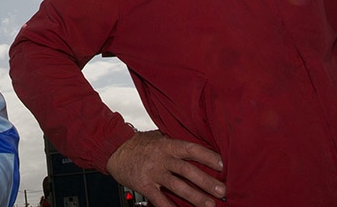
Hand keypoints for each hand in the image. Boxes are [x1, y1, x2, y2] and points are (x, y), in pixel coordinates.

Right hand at [106, 130, 224, 206]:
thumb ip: (174, 143)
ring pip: (177, 186)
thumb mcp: (157, 137)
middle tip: (222, 190)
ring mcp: (152, 172)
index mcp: (166, 144)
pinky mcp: (144, 185)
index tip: (223, 165)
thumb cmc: (137, 144)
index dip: (208, 156)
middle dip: (206, 181)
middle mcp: (160, 158)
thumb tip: (197, 149)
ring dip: (195, 197)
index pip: (191, 149)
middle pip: (187, 170)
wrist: (114, 149)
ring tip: (209, 205)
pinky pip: (160, 200)